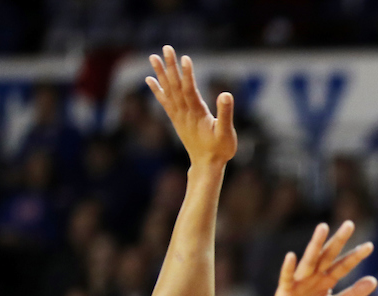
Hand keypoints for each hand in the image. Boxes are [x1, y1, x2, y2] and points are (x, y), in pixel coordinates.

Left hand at [146, 45, 236, 167]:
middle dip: (171, 67)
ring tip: (153, 57)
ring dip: (160, 74)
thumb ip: (225, 114)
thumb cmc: (220, 150)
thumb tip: (226, 94)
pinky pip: (164, 102)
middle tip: (166, 48)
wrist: (206, 165)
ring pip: (168, 91)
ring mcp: (179, 116)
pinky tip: (150, 79)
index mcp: (198, 114)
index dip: (187, 74)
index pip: (190, 90)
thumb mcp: (227, 133)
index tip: (185, 58)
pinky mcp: (176, 120)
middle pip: (175, 86)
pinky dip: (157, 90)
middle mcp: (185, 113)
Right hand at [263, 221, 376, 295]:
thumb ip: (353, 294)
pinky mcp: (285, 290)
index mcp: (327, 280)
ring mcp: (299, 281)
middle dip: (338, 240)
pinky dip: (288, 267)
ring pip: (309, 260)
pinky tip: (291, 256)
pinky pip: (286, 277)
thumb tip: (375, 280)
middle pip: (328, 255)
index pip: (343, 265)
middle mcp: (314, 276)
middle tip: (350, 224)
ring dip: (315, 244)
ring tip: (323, 227)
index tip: (370, 246)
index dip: (356, 256)